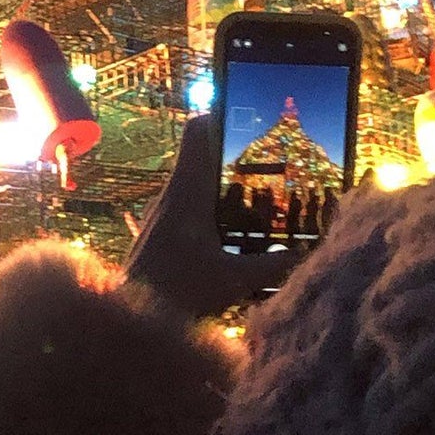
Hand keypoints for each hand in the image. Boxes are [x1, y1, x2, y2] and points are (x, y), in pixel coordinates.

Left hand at [123, 113, 301, 315]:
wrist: (130, 319)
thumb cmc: (178, 292)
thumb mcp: (233, 279)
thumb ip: (271, 265)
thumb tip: (304, 254)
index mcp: (185, 191)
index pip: (197, 132)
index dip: (220, 116)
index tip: (246, 115)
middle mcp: (170, 194)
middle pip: (199, 157)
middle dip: (231, 158)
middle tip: (265, 163)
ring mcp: (159, 212)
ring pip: (192, 184)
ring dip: (220, 188)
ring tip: (254, 201)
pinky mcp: (157, 232)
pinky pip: (184, 208)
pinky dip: (207, 211)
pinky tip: (228, 235)